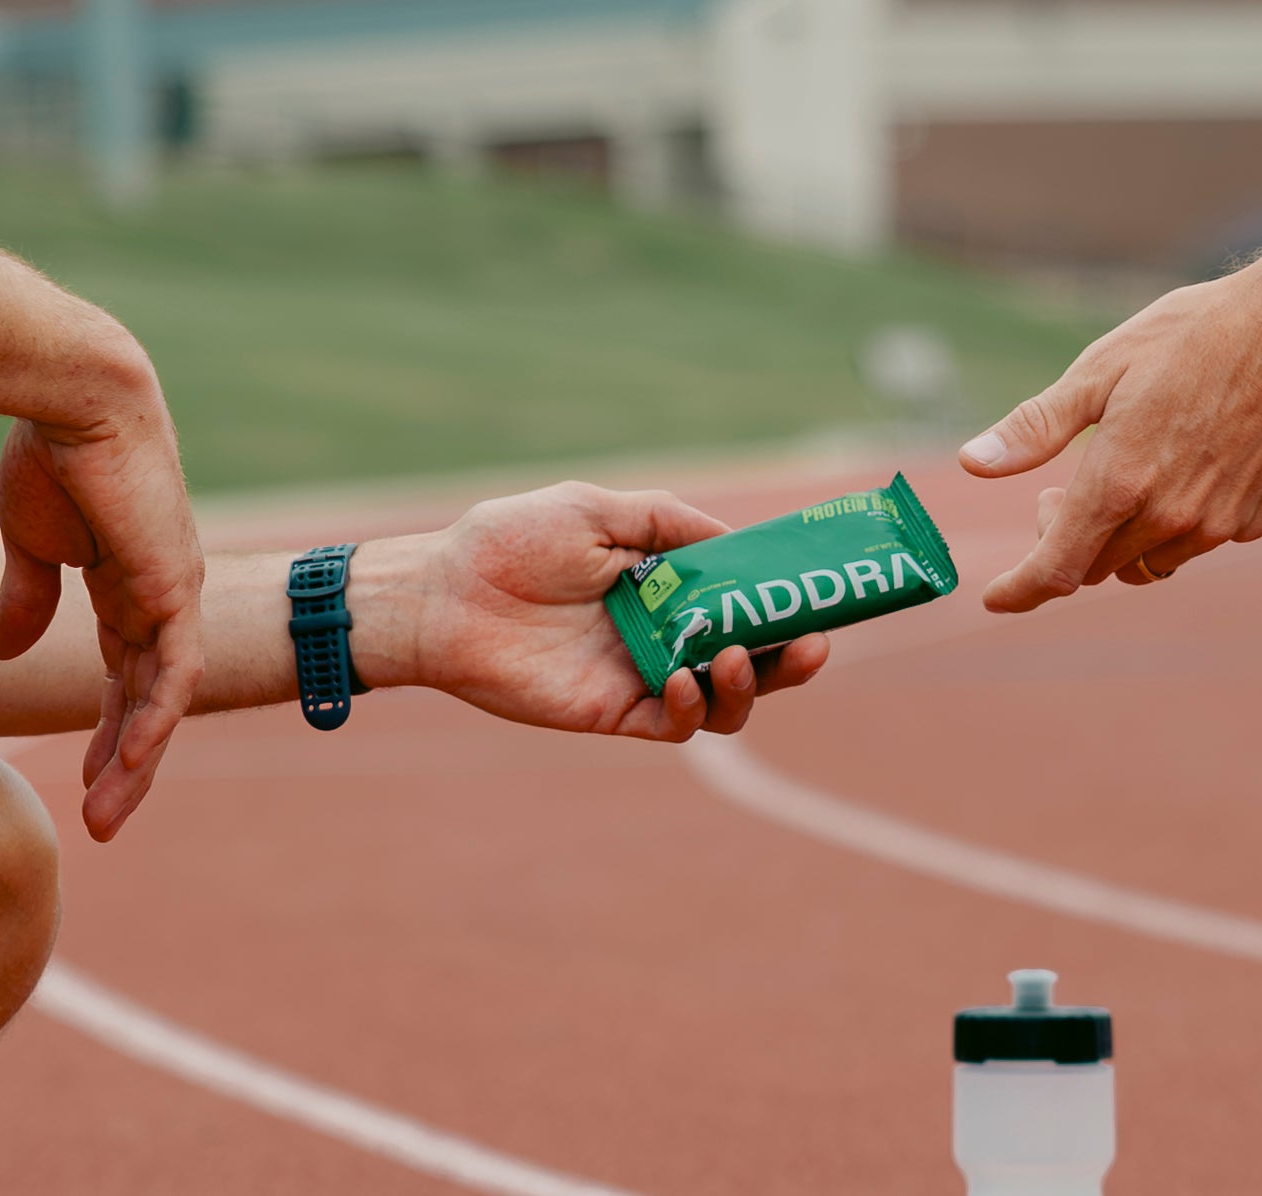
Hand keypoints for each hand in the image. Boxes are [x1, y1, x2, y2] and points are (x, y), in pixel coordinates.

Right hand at [0, 396, 204, 842]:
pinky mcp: (176, 586)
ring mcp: (175, 594)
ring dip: (139, 758)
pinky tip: (135, 759)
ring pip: (166, 696)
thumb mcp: (32, 543)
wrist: (77, 401)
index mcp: (129, 587)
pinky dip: (158, 714)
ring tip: (109, 814)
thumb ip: (28, 597)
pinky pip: (176, 667)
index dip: (110, 726)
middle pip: (151, 697)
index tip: (85, 775)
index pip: (127, 674)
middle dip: (127, 761)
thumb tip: (5, 651)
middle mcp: (163, 598)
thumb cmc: (52, 455)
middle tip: (104, 822)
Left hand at [352, 482, 828, 739]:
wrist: (443, 596)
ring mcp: (641, 675)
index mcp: (662, 583)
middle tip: (814, 643)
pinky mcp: (615, 713)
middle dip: (790, 655)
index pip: (741, 597)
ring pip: (723, 700)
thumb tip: (736, 542)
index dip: (784, 599)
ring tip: (740, 658)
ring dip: (749, 685)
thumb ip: (668, 522)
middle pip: (749, 656)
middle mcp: (662, 632)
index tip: (819, 592)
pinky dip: (693, 707)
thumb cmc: (508, 543)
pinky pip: (676, 725)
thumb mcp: (597, 509)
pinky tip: (681, 679)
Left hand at [958, 237, 1261, 611]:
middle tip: (1062, 488)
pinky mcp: (1251, 521)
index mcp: (1120, 481)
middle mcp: (1168, 516)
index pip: (1055, 569)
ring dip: (1117, 538)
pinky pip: (1191, 546)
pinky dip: (1167, 526)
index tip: (996, 599)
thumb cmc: (1193, 335)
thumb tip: (975, 463)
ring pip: (1141, 563)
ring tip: (1122, 475)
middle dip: (1063, 541)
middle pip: (1092, 568)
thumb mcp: (1099, 369)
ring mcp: (1215, 524)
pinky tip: (1176, 471)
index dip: (1019, 591)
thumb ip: (1035, 428)